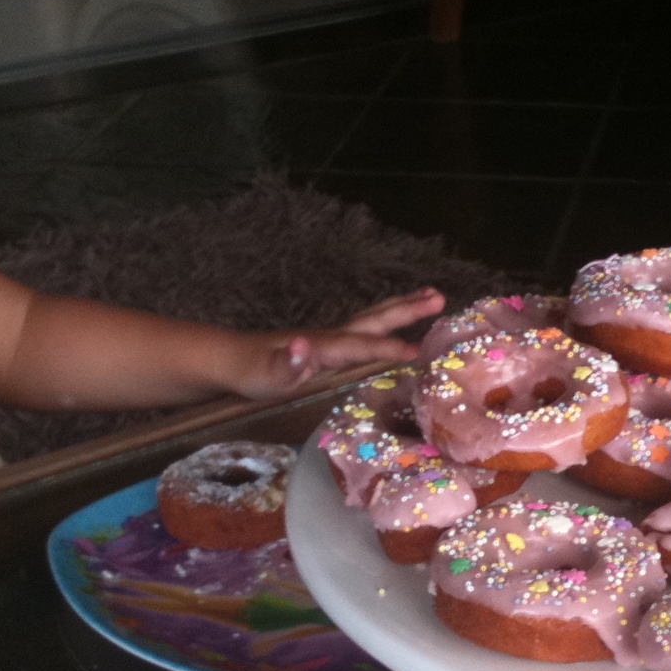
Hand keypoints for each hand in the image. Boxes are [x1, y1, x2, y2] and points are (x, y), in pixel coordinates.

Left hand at [233, 287, 444, 400]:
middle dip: (408, 309)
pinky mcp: (329, 346)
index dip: (388, 349)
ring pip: (373, 319)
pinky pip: (367, 331)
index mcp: (321, 346)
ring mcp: (331, 339)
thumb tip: (302, 348)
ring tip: (431, 296)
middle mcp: (331, 337)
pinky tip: (396, 325)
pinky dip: (388, 321)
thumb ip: (284, 364)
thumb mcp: (263, 374)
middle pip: (375, 319)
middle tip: (440, 297)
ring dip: (402, 308)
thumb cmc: (249, 371)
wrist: (230, 359)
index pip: (360, 346)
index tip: (418, 352)